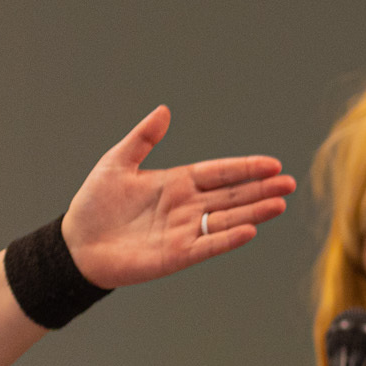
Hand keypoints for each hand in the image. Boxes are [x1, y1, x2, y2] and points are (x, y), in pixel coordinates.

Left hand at [60, 106, 295, 289]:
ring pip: (227, 218)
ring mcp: (185, 231)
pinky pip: (208, 246)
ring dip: (254, 212)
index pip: (220, 173)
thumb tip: (164, 110)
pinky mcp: (178, 255)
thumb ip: (143, 139)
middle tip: (290, 183)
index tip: (273, 164)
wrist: (75, 246)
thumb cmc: (93, 205)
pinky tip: (250, 230)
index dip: (246, 168)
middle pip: (232, 195)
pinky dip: (228, 238)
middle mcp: (188, 206)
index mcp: (178, 183)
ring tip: (280, 204)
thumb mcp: (116, 163)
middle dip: (261, 189)